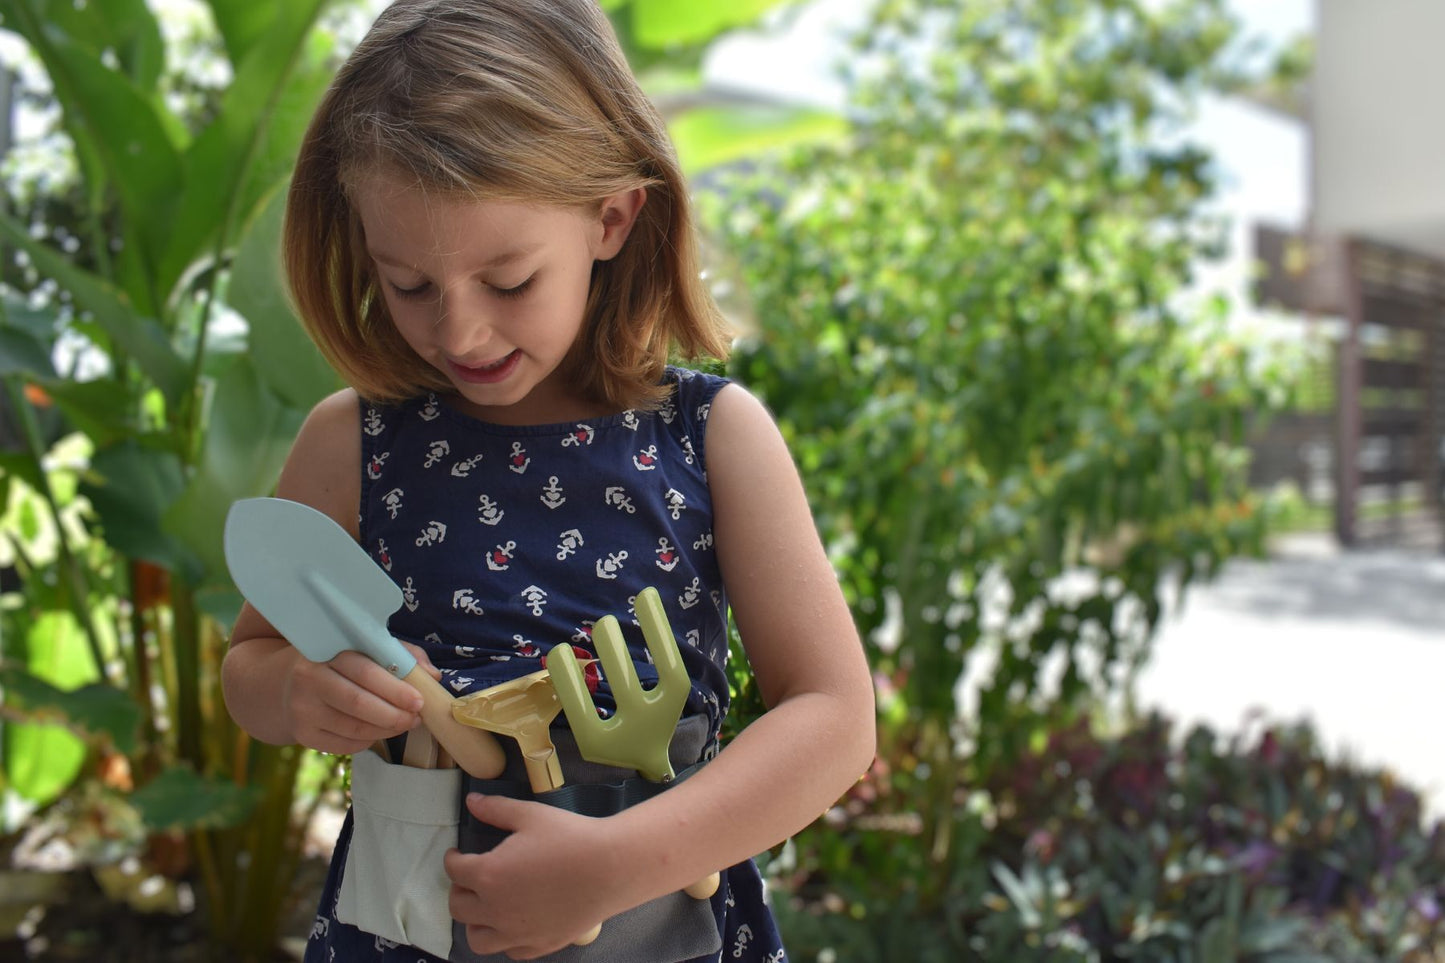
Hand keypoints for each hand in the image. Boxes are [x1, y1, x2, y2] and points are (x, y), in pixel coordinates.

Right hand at [283, 642, 439, 753]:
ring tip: (405, 724)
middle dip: (394, 714)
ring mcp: (302, 708)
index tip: (419, 701)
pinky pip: (344, 744)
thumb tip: (431, 676)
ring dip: (386, 730)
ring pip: (353, 727)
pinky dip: (369, 740)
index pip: (364, 672)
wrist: (288, 685)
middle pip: (357, 703)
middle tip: (416, 718)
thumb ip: (403, 656)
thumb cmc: (341, 665)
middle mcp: (309, 679)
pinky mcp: (302, 734)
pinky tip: (379, 731)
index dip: (394, 689)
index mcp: (327, 652)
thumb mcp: (367, 649)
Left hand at [445, 793, 626, 959]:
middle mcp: (496, 910)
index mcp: (489, 875)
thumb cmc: (570, 837)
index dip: (453, 859)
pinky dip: (505, 938)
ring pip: (477, 939)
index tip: (458, 854)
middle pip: (458, 907)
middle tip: (471, 878)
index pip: (454, 871)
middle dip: (459, 889)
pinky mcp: (539, 946)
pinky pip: (510, 951)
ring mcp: (517, 933)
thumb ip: (496, 809)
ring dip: (475, 922)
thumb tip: (472, 802)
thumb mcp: (531, 815)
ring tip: (486, 907)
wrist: (610, 868)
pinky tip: (514, 923)